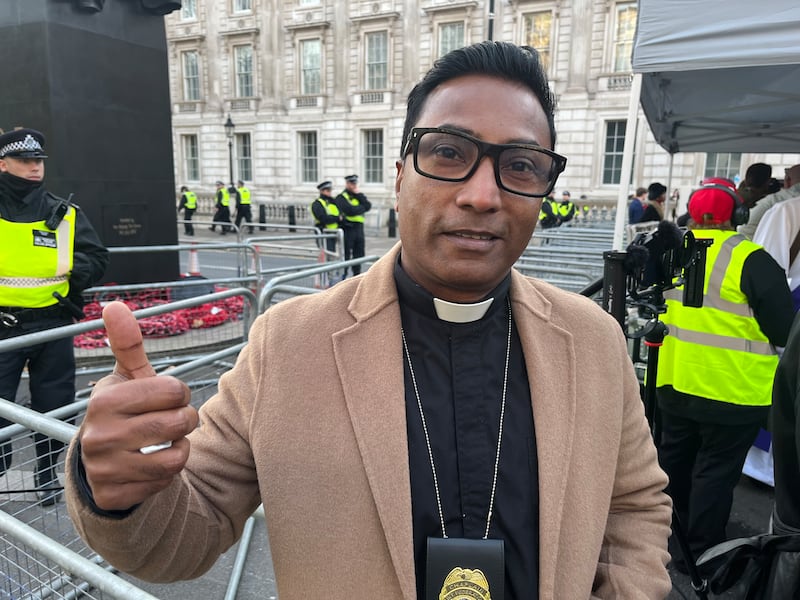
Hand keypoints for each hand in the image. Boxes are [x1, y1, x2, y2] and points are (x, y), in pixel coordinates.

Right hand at [78, 301, 197, 510]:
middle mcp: (99, 435)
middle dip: (186, 421)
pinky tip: (153, 465)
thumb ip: (127, 344)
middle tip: (174, 421)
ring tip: (165, 442)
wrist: (102, 462)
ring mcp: (104, 469)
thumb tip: (114, 305)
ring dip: (180, 448)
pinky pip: (165, 483)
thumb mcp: (128, 378)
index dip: (180, 393)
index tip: (168, 397)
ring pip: (175, 457)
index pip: (173, 390)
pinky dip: (168, 474)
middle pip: (177, 423)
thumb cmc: (126, 411)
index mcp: (105, 400)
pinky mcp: (113, 496)